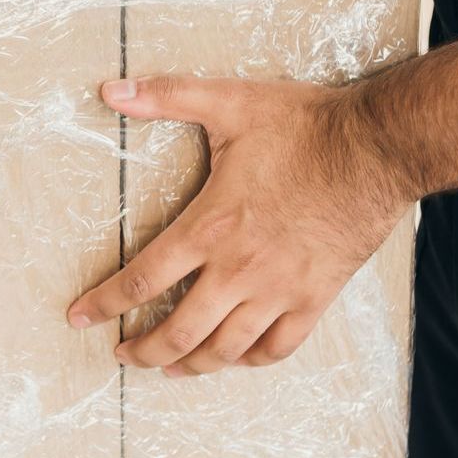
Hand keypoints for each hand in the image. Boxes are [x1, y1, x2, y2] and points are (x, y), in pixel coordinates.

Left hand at [66, 75, 412, 374]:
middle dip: (143, 349)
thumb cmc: (305, 125)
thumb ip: (167, 97)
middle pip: (178, 330)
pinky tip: (236, 359)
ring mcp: (279, 288)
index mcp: (209, 227)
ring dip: (191, 364)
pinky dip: (251, 360)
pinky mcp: (316, 296)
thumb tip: (111, 88)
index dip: (105, 304)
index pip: (141, 280)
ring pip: (226, 348)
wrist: (378, 147)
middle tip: (123, 354)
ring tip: (168, 369)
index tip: (79, 318)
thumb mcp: (229, 102)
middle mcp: (239, 269)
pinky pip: (279, 346)